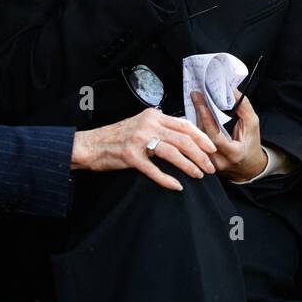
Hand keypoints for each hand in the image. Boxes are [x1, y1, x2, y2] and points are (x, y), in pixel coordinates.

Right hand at [71, 107, 215, 190]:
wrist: (90, 145)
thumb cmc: (116, 137)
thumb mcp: (141, 124)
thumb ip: (160, 127)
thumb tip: (184, 136)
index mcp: (153, 116)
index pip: (184, 125)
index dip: (201, 137)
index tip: (212, 149)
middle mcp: (148, 125)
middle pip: (183, 139)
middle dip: (200, 154)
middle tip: (210, 167)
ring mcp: (138, 140)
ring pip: (173, 153)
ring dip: (189, 166)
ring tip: (199, 175)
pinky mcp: (130, 156)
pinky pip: (153, 170)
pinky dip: (167, 179)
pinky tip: (177, 186)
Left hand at [190, 90, 265, 180]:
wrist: (248, 166)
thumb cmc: (251, 144)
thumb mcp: (253, 126)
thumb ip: (244, 108)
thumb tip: (233, 92)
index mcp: (234, 154)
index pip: (216, 137)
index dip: (208, 119)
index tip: (202, 103)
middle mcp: (220, 161)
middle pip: (203, 136)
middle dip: (199, 113)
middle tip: (196, 95)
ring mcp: (209, 163)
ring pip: (196, 139)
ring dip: (196, 118)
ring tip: (196, 101)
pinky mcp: (202, 161)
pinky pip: (196, 142)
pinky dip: (196, 126)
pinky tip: (196, 114)